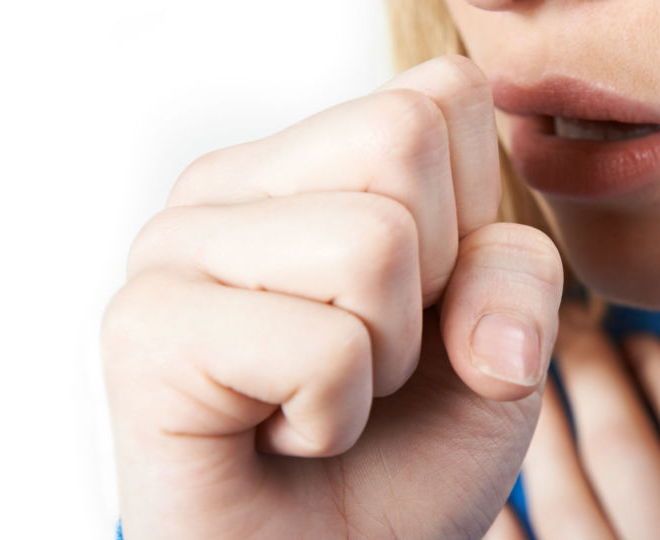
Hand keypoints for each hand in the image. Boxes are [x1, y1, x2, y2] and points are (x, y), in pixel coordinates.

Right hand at [102, 55, 562, 538]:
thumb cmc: (406, 453)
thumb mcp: (503, 348)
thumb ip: (515, 277)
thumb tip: (482, 316)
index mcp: (309, 159)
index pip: (443, 96)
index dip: (474, 223)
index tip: (425, 307)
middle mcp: (228, 184)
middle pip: (403, 143)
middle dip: (430, 287)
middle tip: (370, 358)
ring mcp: (174, 249)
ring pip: (371, 242)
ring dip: (382, 361)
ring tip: (325, 397)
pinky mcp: (144, 332)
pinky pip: (322, 345)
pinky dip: (334, 417)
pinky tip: (283, 434)